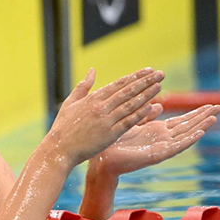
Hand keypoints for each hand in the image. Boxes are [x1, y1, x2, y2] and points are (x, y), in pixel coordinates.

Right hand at [45, 67, 164, 167]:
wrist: (59, 149)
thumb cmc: (63, 127)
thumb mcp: (70, 102)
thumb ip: (83, 86)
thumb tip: (92, 70)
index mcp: (93, 98)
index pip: (119, 84)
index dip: (135, 76)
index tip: (148, 70)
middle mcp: (101, 107)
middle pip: (128, 91)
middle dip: (146, 81)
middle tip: (161, 73)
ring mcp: (106, 120)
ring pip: (130, 105)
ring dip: (147, 95)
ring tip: (160, 86)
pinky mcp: (109, 134)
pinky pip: (128, 122)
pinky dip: (140, 114)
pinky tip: (152, 107)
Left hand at [91, 103, 219, 176]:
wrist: (104, 160)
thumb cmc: (116, 143)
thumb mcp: (133, 124)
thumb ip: (147, 115)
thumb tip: (159, 104)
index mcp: (158, 131)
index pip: (182, 120)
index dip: (196, 113)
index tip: (211, 104)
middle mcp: (163, 139)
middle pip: (188, 126)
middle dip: (203, 116)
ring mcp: (162, 147)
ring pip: (186, 135)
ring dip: (200, 126)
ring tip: (214, 117)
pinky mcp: (157, 155)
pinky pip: (176, 146)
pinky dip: (189, 140)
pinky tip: (200, 133)